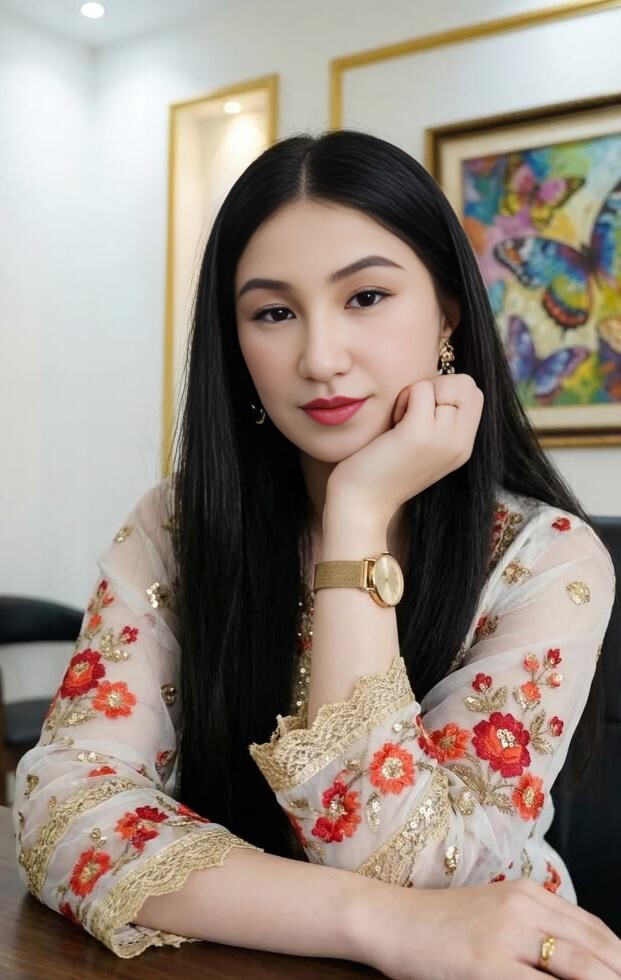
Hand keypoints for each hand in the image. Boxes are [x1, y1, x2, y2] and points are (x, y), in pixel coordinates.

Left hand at [325, 373, 483, 525]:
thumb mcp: (423, 445)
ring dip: (417, 393)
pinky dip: (403, 397)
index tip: (422, 412)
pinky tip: (393, 423)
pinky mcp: (420, 435)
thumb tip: (437, 382)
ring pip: (444, 383)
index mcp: (464, 446)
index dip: (447, 391)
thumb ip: (439, 420)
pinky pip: (421, 389)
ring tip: (401, 420)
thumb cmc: (382, 469)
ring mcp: (444, 440)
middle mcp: (461, 444)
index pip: (474, 393)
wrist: (362, 504)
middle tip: (412, 412)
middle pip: (466, 384)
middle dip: (437, 386)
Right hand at [349, 877, 620, 978]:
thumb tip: (586, 960)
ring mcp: (506, 936)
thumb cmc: (442, 925)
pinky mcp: (487, 966)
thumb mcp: (496, 913)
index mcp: (529, 893)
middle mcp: (523, 907)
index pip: (596, 931)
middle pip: (595, 952)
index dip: (620, 960)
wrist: (390, 920)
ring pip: (579, 969)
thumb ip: (536, 929)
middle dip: (618, 977)